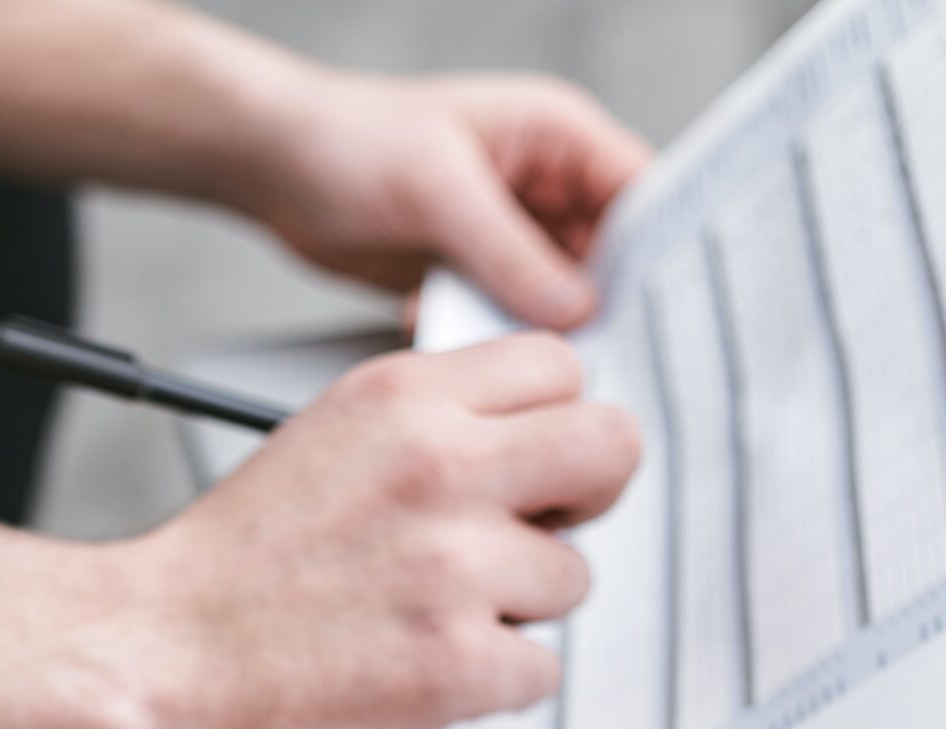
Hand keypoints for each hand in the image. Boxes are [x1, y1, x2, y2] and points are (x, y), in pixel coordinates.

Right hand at [117, 333, 640, 728]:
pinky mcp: (456, 663)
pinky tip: (429, 675)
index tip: (531, 469)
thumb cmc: (232, 566)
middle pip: (610, 448)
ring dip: (522, 611)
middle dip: (586, 500)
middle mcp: (441, 466)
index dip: (556, 425)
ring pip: (575, 578)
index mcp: (407, 397)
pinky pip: (543, 672)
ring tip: (436, 620)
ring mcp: (455, 566)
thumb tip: (523, 449)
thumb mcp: (330, 437)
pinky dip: (497, 687)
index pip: (561, 367)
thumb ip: (429, 426)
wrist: (153, 651)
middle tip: (537, 536)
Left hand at [238, 68, 648, 329]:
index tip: (671, 315)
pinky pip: (510, 321)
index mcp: (556, 135)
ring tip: (547, 377)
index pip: (642, 194)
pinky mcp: (475, 274)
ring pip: (560, 300)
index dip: (664, 252)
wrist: (275, 167)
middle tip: (611, 366)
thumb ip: (510, 251)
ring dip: (549, 337)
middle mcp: (543, 184)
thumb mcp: (437, 190)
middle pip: (610, 259)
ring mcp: (510, 234)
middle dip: (610, 310)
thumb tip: (577, 308)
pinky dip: (501, 347)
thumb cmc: (347, 140)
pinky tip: (487, 369)